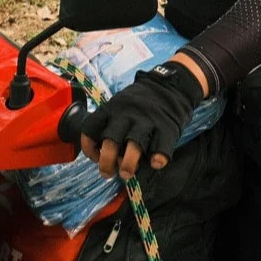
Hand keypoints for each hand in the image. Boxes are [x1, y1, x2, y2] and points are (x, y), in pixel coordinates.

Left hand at [80, 61, 202, 180]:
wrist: (171, 86)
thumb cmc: (141, 103)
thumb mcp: (120, 105)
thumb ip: (110, 124)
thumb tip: (104, 154)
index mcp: (112, 108)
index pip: (91, 128)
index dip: (89, 148)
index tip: (95, 157)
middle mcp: (127, 114)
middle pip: (111, 141)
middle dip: (106, 163)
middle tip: (108, 173)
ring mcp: (148, 121)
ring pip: (134, 146)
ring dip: (128, 164)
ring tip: (127, 173)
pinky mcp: (167, 128)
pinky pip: (160, 148)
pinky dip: (157, 160)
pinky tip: (154, 163)